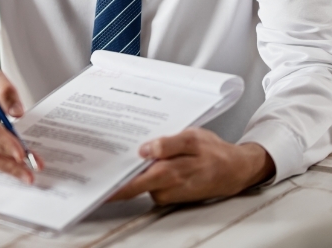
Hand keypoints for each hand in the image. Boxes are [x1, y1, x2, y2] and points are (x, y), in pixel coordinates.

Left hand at [108, 128, 274, 203]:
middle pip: (132, 188)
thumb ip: (168, 144)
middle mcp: (166, 187)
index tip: (96, 186)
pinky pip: (150, 186)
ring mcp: (168, 193)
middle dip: (114, 183)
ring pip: (141, 185)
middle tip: (96, 175)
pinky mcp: (170, 195)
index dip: (113, 188)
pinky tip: (144, 163)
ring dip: (131, 175)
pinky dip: (144, 176)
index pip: (133, 184)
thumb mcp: (192, 138)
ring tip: (122, 158)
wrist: (235, 170)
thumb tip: (144, 150)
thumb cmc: (214, 152)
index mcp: (169, 172)